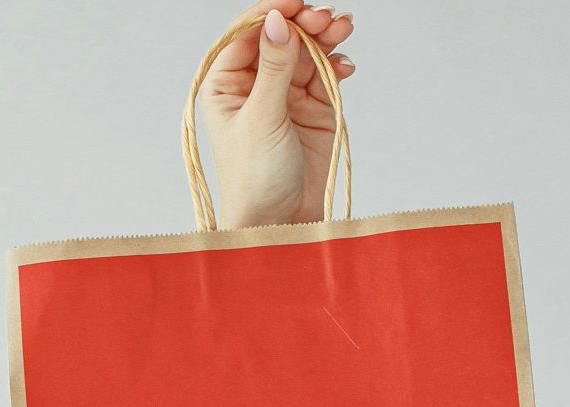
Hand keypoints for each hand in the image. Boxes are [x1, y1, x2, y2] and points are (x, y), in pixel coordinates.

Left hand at [198, 2, 356, 228]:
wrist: (280, 222)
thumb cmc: (255, 178)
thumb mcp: (262, 118)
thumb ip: (273, 68)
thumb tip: (277, 21)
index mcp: (225, 86)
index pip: (246, 35)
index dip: (271, 14)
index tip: (296, 5)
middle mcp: (253, 86)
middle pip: (280, 38)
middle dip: (304, 23)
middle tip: (327, 19)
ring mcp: (284, 96)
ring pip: (306, 52)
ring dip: (325, 37)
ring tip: (343, 29)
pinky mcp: (313, 109)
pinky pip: (325, 74)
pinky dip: (336, 64)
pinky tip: (344, 65)